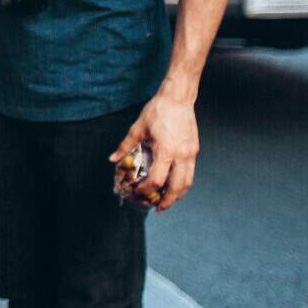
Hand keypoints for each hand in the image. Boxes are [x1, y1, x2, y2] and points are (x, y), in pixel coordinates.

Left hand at [110, 94, 198, 211]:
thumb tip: (113, 159)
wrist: (178, 98)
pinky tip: (173, 185)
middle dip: (167, 201)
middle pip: (177, 187)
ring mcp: (191, 153)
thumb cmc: (157, 111)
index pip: (158, 179)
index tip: (138, 192)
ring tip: (166, 201)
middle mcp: (182, 155)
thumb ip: (125, 146)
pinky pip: (190, 173)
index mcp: (166, 150)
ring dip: (177, 195)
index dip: (148, 189)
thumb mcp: (137, 128)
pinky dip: (182, 183)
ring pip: (187, 183)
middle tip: (157, 208)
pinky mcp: (194, 150)